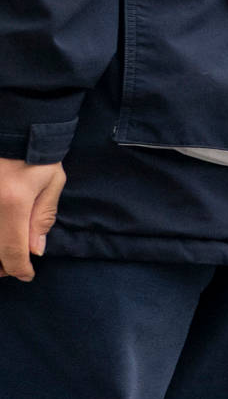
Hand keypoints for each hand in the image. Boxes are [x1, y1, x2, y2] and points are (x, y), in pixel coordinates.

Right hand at [0, 158, 59, 280]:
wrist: (14, 125)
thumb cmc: (37, 152)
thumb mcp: (51, 182)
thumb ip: (42, 217)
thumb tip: (35, 251)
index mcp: (12, 202)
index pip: (11, 252)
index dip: (19, 270)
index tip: (27, 274)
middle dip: (0, 267)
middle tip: (12, 266)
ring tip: (2, 256)